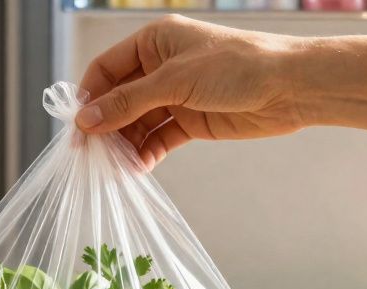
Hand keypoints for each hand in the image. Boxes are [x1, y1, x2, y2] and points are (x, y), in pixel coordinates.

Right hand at [76, 14, 306, 168]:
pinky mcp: (191, 121)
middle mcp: (161, 67)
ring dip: (125, 145)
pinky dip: (146, 153)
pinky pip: (158, 138)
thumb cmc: (236, 67)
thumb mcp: (175, 81)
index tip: (77, 128)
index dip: (89, 96)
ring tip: (114, 168)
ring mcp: (176, 96)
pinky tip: (138, 168)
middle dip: (105, 127)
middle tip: (90, 157)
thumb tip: (85, 121)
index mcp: (154, 42)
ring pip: (138, 123)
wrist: (289, 87)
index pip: (107, 68)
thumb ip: (128, 103)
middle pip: (119, 99)